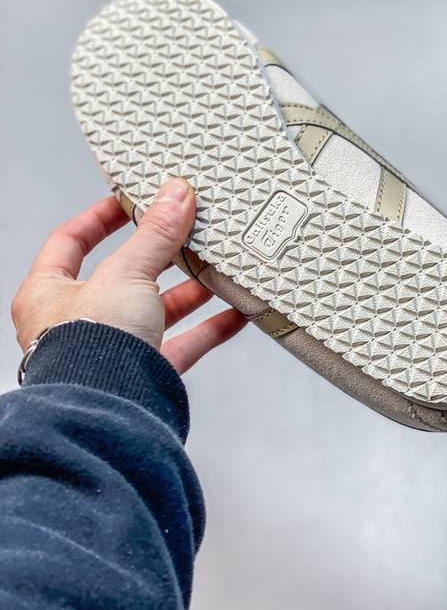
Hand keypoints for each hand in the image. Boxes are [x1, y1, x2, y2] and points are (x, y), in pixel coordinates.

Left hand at [11, 178, 245, 374]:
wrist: (107, 413)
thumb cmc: (89, 348)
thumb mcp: (126, 272)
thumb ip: (155, 235)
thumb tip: (175, 196)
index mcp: (50, 293)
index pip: (71, 241)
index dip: (101, 217)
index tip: (131, 200)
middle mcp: (77, 322)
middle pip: (123, 275)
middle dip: (160, 254)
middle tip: (185, 231)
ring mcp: (112, 349)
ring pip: (155, 310)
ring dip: (189, 290)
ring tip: (216, 266)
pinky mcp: (145, 373)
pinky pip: (182, 344)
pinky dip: (210, 327)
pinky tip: (234, 312)